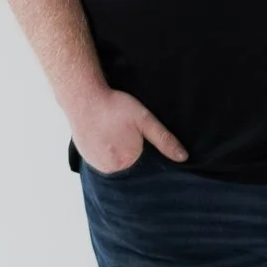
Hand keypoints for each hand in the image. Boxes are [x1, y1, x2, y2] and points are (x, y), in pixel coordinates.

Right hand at [70, 87, 187, 173]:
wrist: (83, 98)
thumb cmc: (114, 106)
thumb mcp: (144, 119)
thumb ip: (163, 139)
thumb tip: (183, 157)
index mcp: (127, 161)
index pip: (143, 162)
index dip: (142, 148)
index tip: (134, 134)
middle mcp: (111, 168)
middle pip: (128, 162)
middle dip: (129, 149)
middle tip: (122, 129)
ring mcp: (96, 163)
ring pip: (114, 160)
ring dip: (115, 150)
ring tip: (112, 131)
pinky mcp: (85, 157)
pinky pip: (101, 158)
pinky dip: (104, 150)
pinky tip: (103, 135)